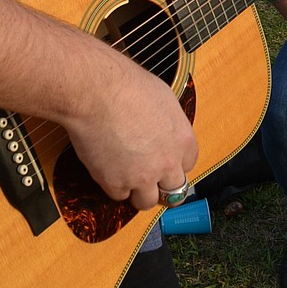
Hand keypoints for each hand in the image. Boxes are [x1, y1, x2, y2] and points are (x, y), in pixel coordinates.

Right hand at [67, 48, 198, 210]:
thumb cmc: (126, 85)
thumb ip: (169, 123)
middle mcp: (167, 162)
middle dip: (162, 185)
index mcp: (183, 140)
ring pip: (147, 201)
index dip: (174, 163)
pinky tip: (107, 167)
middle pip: (174, 190)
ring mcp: (142, 177)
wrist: (97, 92)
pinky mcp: (116, 183)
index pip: (188, 165)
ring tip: (126, 176)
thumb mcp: (163, 98)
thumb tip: (164, 130)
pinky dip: (113, 185)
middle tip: (149, 177)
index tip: (164, 161)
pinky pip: (118, 195)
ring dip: (138, 192)